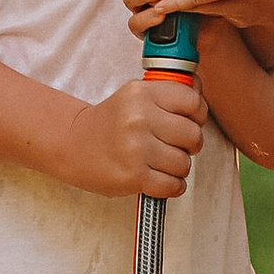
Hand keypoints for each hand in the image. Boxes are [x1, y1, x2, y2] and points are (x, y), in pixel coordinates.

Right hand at [67, 77, 204, 199]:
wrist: (73, 145)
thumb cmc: (110, 121)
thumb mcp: (135, 95)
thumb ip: (167, 91)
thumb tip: (199, 87)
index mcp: (142, 93)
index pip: (192, 101)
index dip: (198, 114)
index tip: (191, 120)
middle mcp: (139, 119)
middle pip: (193, 135)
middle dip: (190, 144)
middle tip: (177, 144)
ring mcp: (136, 149)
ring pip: (184, 163)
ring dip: (178, 166)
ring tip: (163, 161)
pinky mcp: (134, 176)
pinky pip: (173, 185)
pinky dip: (172, 185)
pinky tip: (160, 177)